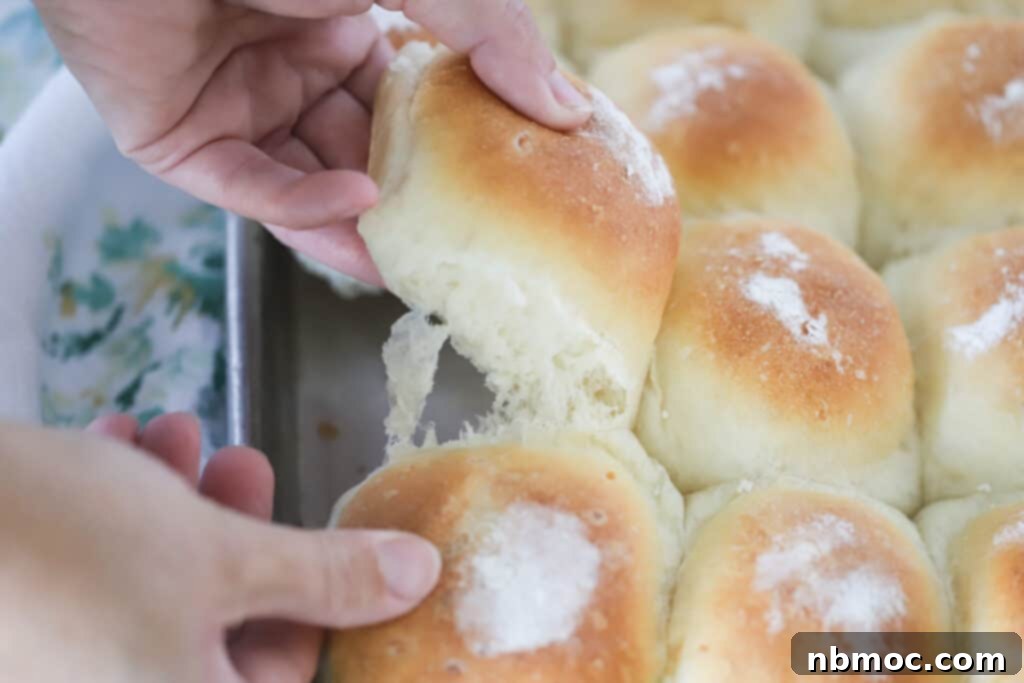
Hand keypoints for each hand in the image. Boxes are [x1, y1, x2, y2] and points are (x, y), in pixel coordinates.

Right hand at [0, 413, 440, 682]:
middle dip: (239, 538)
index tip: (326, 546)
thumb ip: (326, 576)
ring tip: (174, 438)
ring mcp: (65, 667)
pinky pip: (96, 581)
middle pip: (221, 635)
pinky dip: (116, 514)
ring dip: (175, 510)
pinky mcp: (29, 626)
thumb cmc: (62, 549)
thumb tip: (420, 578)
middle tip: (240, 466)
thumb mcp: (216, 557)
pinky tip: (115, 441)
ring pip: (155, 594)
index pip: (284, 675)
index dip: (319, 612)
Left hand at [32, 0, 591, 284]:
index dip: (451, 150)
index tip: (499, 192)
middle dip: (409, 204)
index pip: (407, 107)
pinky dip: (303, 205)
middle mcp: (291, 71)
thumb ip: (490, 37)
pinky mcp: (184, 143)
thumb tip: (567, 109)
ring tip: (418, 270)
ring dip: (361, 227)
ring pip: (309, 187)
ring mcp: (238, 108)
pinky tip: (357, 210)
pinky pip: (253, 188)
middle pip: (363, 156)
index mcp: (341, 28)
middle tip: (462, 250)